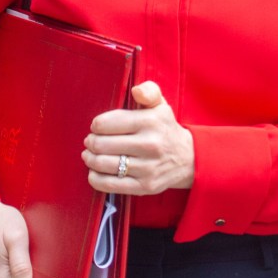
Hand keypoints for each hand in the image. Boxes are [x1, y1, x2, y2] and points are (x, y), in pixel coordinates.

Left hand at [82, 81, 194, 195]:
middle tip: (90, 141)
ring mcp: (148, 168)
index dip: (96, 125)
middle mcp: (150, 144)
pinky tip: (95, 171)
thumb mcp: (160, 104)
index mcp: (151, 121)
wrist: (188, 158)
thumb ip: (148, 91)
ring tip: (90, 155)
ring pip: (103, 165)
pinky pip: (110, 185)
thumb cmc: (165, 128)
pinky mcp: (145, 186)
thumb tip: (136, 91)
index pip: (106, 123)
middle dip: (91, 142)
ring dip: (90, 159)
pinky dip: (95, 178)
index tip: (97, 127)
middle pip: (101, 145)